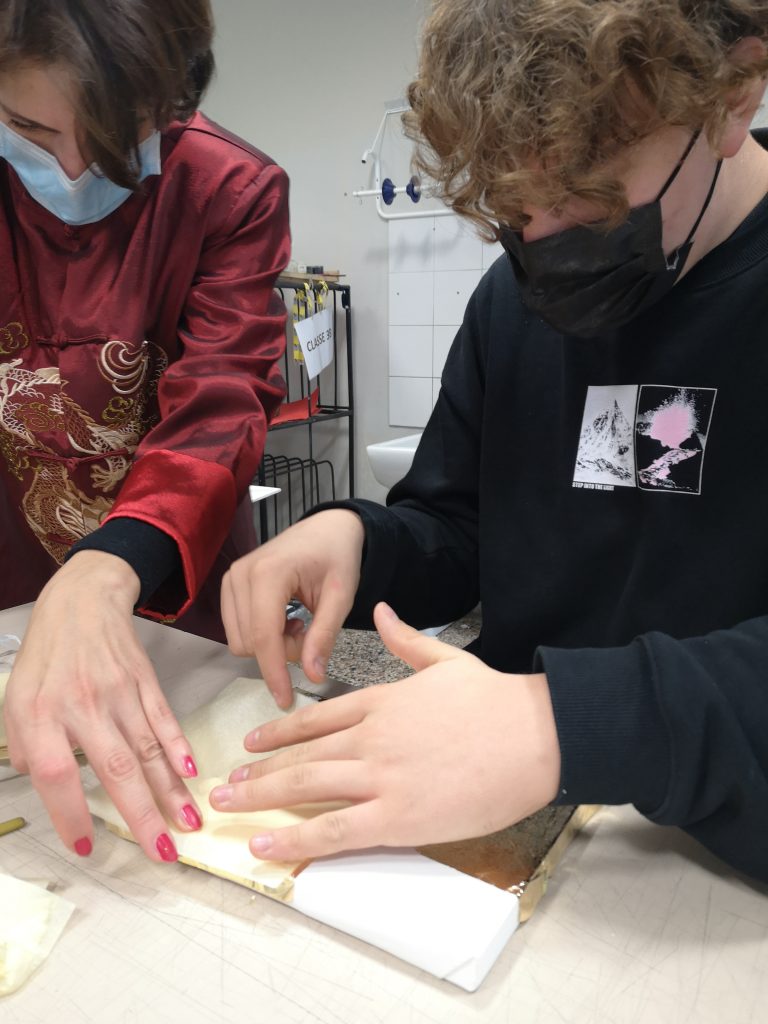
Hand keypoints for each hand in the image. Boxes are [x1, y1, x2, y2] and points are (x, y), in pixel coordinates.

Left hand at [4, 551, 202, 861]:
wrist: (83, 599)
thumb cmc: (48, 652)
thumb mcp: (16, 695)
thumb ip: (25, 742)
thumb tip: (44, 781)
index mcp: (42, 712)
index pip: (56, 774)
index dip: (70, 814)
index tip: (86, 846)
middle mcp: (83, 704)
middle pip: (116, 768)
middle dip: (143, 815)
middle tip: (163, 853)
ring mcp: (120, 692)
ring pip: (148, 749)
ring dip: (171, 791)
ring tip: (189, 824)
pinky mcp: (145, 681)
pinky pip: (164, 720)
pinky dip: (179, 747)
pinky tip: (191, 773)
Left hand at [210, 602, 560, 861]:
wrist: (535, 734)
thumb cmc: (496, 701)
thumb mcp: (446, 659)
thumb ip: (406, 639)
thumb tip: (383, 609)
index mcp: (382, 701)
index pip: (317, 717)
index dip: (279, 732)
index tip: (253, 743)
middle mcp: (371, 737)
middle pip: (301, 754)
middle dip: (257, 770)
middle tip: (225, 783)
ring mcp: (380, 777)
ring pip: (306, 786)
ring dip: (261, 798)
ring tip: (227, 807)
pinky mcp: (397, 817)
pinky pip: (334, 830)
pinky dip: (294, 838)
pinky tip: (264, 844)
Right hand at [221, 509, 364, 707]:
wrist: (327, 528)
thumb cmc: (337, 557)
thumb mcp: (341, 597)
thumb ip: (324, 636)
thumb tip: (312, 677)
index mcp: (269, 573)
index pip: (263, 636)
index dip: (274, 672)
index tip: (285, 700)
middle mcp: (240, 574)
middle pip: (250, 643)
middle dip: (281, 652)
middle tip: (309, 634)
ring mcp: (230, 578)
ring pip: (240, 640)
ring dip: (271, 645)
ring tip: (298, 625)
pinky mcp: (229, 584)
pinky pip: (236, 629)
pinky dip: (261, 635)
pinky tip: (284, 619)